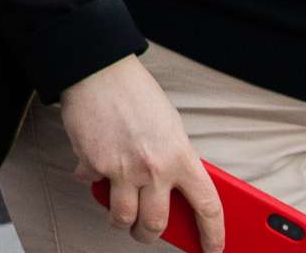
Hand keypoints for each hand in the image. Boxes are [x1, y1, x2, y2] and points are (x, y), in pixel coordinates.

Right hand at [59, 55, 223, 250]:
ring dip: (120, 221)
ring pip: (122, 217)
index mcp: (182, 158)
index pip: (208, 207)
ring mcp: (123, 169)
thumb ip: (173, 160)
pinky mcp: (94, 164)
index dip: (213, 235)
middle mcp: (154, 168)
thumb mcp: (170, 127)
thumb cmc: (136, 94)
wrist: (98, 71)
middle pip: (156, 223)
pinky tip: (92, 169)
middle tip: (145, 233)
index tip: (213, 250)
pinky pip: (93, 185)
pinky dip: (92, 181)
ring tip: (118, 216)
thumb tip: (170, 190)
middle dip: (149, 235)